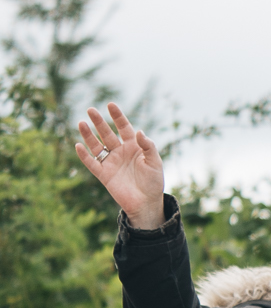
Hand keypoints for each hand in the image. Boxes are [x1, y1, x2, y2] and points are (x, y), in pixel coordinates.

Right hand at [74, 103, 165, 229]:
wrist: (147, 203)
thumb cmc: (153, 181)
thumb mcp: (155, 162)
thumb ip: (148, 146)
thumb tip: (139, 131)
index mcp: (134, 147)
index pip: (124, 128)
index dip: (117, 116)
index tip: (110, 104)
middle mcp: (120, 152)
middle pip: (107, 134)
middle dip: (99, 122)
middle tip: (90, 110)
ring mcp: (111, 162)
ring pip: (96, 146)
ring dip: (88, 135)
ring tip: (81, 123)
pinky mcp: (104, 174)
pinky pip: (91, 163)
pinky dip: (84, 155)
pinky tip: (78, 145)